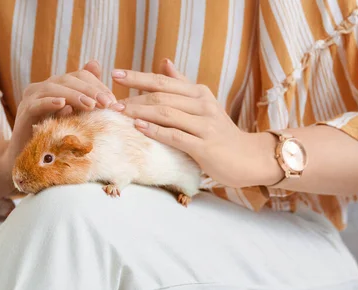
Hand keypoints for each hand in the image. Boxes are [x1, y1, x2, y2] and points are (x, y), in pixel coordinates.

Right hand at [5, 60, 114, 165]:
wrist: (31, 163)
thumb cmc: (57, 140)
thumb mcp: (76, 118)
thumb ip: (86, 96)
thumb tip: (97, 65)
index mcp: (57, 86)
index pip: (80, 76)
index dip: (98, 86)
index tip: (113, 101)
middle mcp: (43, 88)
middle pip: (69, 79)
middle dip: (90, 90)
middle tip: (107, 103)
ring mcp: (31, 98)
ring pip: (54, 88)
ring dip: (74, 95)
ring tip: (91, 105)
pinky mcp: (24, 112)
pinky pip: (37, 104)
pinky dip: (49, 102)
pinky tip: (63, 104)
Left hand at [110, 59, 282, 187]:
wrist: (248, 158)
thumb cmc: (219, 133)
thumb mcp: (201, 105)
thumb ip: (182, 86)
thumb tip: (164, 62)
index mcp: (198, 93)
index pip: (163, 81)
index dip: (138, 77)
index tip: (115, 74)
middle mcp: (202, 104)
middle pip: (161, 95)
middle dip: (133, 96)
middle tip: (109, 100)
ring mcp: (205, 124)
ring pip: (166, 113)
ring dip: (140, 111)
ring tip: (118, 112)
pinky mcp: (205, 146)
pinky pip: (176, 136)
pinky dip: (156, 131)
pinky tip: (138, 127)